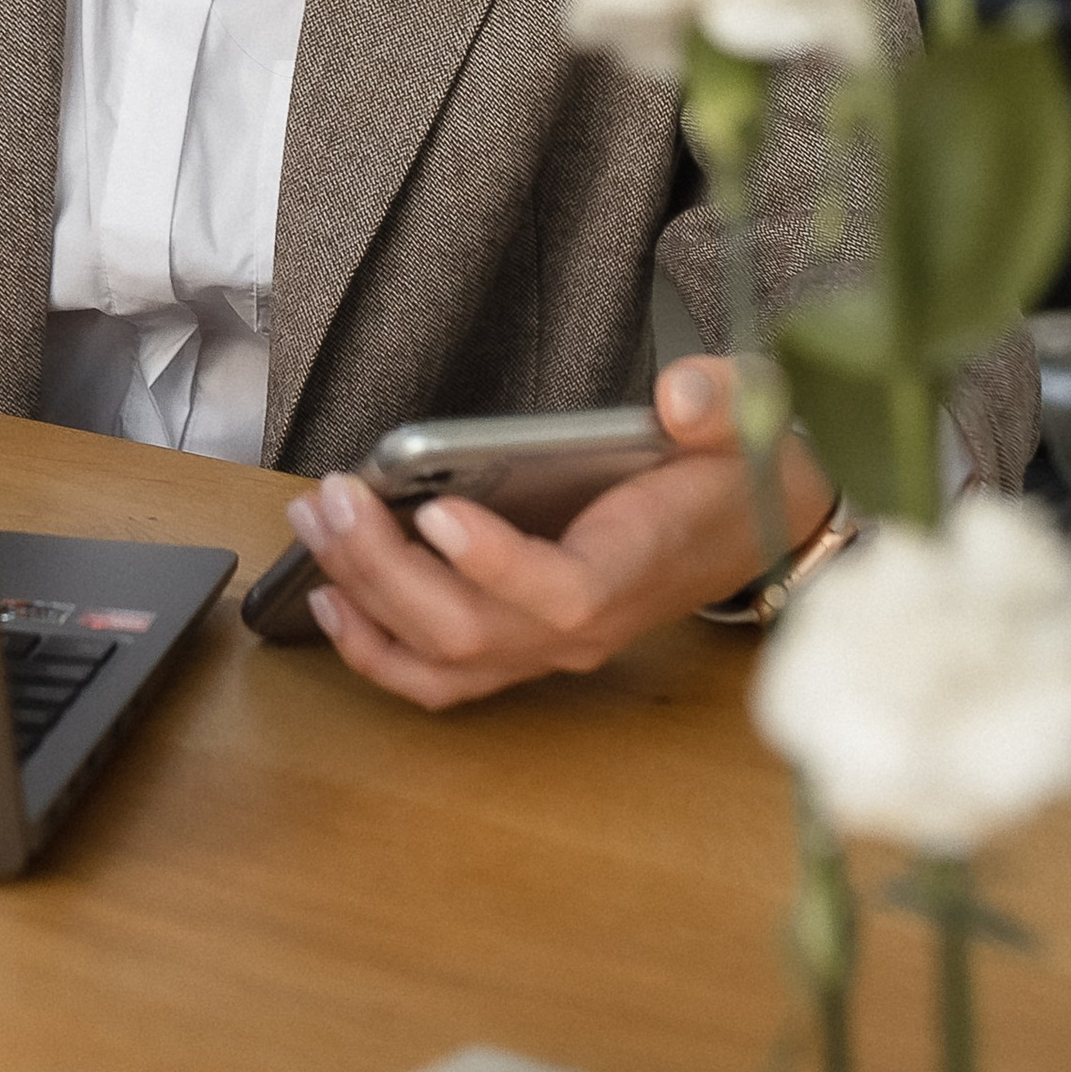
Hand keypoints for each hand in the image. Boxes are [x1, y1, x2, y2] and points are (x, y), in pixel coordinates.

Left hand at [285, 356, 836, 711]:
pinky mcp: (522, 646)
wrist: (756, 530)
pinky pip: (439, 674)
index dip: (495, 565)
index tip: (434, 510)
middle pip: (471, 631)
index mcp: (635, 568)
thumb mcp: (751, 419)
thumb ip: (721, 404)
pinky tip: (329, 600)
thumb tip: (679, 397)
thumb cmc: (738, 475)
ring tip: (314, 527)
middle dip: (386, 569)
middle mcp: (584, 628)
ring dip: (364, 603)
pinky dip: (376, 651)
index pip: (560, 594)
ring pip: (441, 660)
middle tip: (334, 497)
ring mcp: (548, 648)